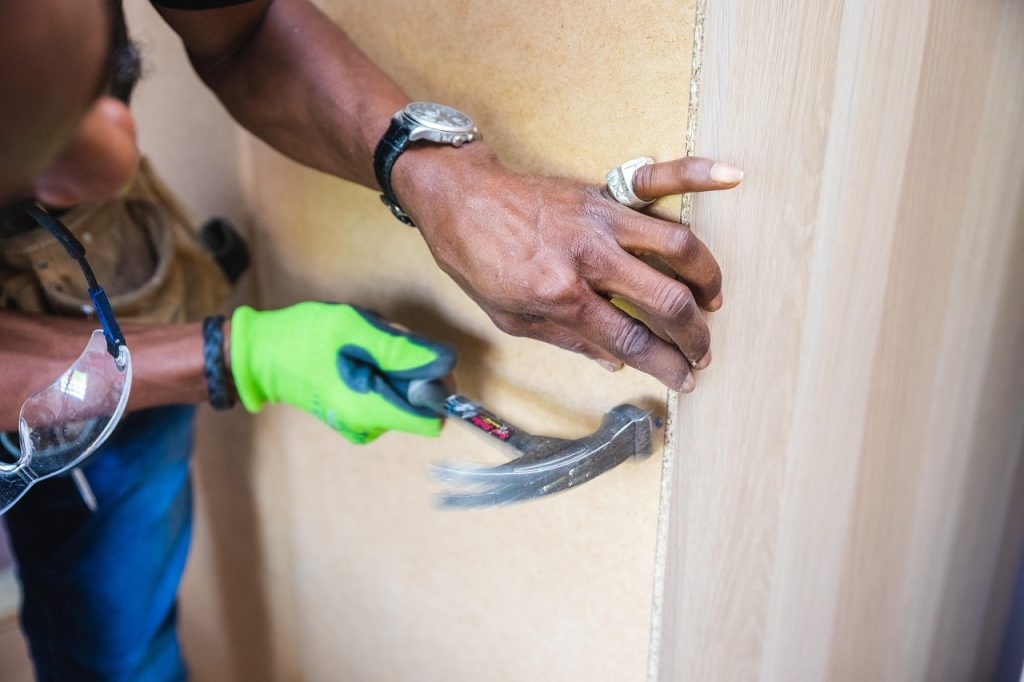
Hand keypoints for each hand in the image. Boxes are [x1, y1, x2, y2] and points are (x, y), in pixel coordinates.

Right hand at [229, 302, 454, 442]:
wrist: (261, 354)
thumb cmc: (303, 337)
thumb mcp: (355, 329)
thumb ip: (403, 349)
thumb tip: (447, 363)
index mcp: (369, 409)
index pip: (433, 419)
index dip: (436, 387)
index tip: (418, 358)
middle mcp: (369, 425)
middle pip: (420, 402)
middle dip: (411, 368)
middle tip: (381, 341)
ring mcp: (361, 424)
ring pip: (404, 394)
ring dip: (394, 365)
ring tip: (361, 346)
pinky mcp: (356, 416)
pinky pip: (387, 394)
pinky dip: (381, 372)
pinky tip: (356, 356)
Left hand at [393, 144, 741, 391]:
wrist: (458, 199)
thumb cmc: (478, 260)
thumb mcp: (511, 318)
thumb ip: (568, 340)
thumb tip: (616, 363)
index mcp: (562, 295)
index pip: (632, 341)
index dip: (666, 366)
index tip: (684, 380)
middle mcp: (590, 257)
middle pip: (666, 301)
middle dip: (695, 335)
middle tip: (702, 353)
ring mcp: (602, 220)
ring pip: (678, 246)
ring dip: (707, 278)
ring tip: (712, 302)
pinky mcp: (604, 194)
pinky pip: (659, 179)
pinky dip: (698, 173)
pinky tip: (731, 175)